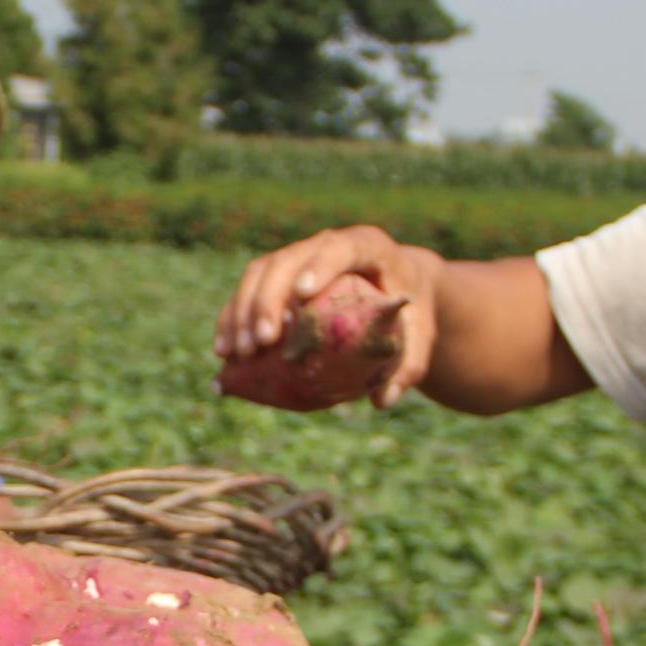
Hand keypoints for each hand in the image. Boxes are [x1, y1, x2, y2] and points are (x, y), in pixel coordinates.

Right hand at [217, 226, 442, 407]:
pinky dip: (232, 318)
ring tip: (236, 354)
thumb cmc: (411, 312)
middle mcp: (326, 244)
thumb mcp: (421, 336)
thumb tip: (383, 401)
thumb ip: (409, 366)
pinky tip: (224, 353)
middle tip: (263, 342)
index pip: (338, 248)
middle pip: (287, 260)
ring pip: (259, 273)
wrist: (396, 287)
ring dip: (242, 311)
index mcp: (367, 245)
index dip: (319, 265)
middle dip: (268, 299)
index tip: (303, 295)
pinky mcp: (277, 274)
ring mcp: (298, 256)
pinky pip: (247, 290)